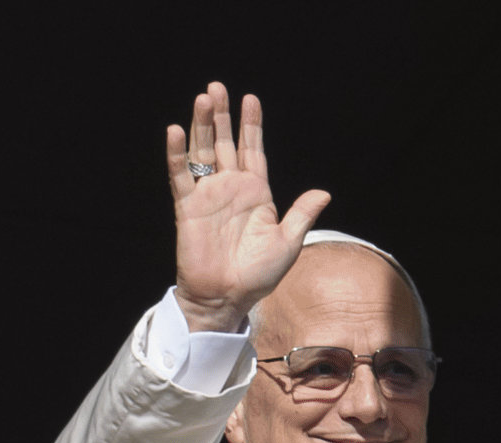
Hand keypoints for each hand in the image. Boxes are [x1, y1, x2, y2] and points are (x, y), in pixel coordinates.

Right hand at [166, 82, 330, 332]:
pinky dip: (177, 154)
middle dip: (221, 115)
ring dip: (201, 125)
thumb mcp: (288, 243)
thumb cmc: (259, 275)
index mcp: (256, 193)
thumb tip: (324, 192)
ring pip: (202, 152)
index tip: (250, 98)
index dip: (251, 125)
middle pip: (224, 143)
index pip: (252, 150)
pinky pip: (180, 176)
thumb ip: (302, 214)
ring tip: (203, 98)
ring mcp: (208, 196)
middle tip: (217, 87)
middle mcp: (230, 189)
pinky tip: (176, 131)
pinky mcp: (188, 208)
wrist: (228, 297)